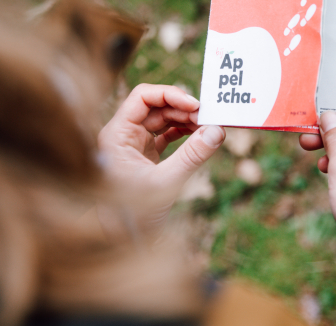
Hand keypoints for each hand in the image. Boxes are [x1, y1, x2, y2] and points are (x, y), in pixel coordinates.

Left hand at [98, 84, 224, 235]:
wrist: (121, 242)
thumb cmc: (133, 214)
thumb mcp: (166, 183)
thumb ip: (192, 155)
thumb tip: (217, 131)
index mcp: (117, 134)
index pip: (142, 97)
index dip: (169, 95)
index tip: (195, 105)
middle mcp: (123, 135)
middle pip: (155, 106)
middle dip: (182, 107)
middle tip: (208, 116)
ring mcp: (134, 144)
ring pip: (162, 119)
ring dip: (186, 119)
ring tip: (208, 125)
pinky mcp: (145, 155)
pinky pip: (166, 134)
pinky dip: (184, 132)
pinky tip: (200, 134)